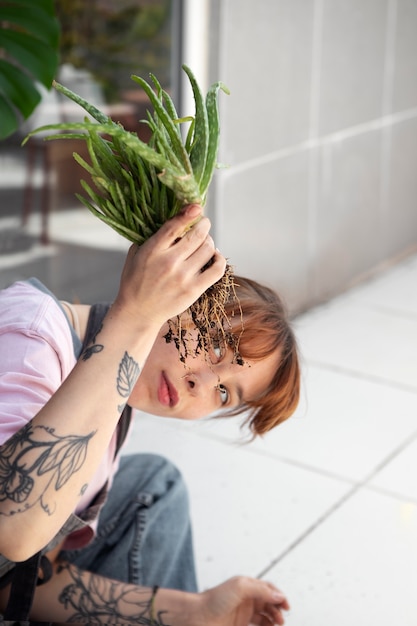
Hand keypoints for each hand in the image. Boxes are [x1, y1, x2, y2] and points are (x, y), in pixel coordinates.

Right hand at [115, 204, 225, 328]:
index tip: (197, 207)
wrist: (138, 312)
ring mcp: (183, 277)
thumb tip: (171, 220)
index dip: (189, 213)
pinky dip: (219, 258)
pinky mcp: (194, 290)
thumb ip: (150, 238)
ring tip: (205, 242)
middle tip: (204, 224)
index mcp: (152, 251)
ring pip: (208, 249)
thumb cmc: (135, 281)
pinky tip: (214, 256)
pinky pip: (216, 269)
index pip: (174, 226)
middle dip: (204, 225)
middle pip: (197, 235)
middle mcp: (169, 262)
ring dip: (210, 241)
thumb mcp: (135, 255)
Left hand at [197, 576, 289, 625]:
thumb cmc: (216, 599)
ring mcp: (243, 613)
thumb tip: (279, 595)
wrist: (198, 617)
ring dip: (272, 620)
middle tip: (280, 620)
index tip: (286, 606)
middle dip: (277, 610)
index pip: (268, 589)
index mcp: (247, 586)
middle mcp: (246, 598)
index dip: (279, 596)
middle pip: (268, 603)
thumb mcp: (240, 588)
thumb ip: (261, 590)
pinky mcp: (239, 625)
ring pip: (264, 616)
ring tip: (276, 625)